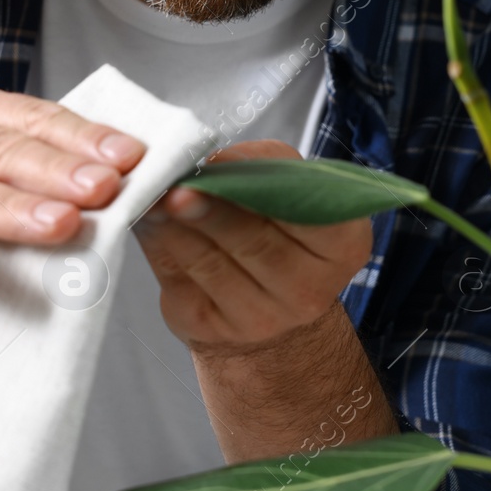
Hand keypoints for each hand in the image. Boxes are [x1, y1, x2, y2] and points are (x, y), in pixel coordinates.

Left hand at [134, 140, 373, 351]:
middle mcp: (310, 288)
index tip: (219, 163)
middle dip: (211, 209)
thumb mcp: (290, 186)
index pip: (305, 210)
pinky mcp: (211, 329)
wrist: (267, 308)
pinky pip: (179, 279)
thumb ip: (259, 167)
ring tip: (152, 196)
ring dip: (175, 226)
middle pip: (255, 242)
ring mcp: (262, 318)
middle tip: (178, 186)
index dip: (258, 184)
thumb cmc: (277, 229)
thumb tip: (207, 160)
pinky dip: (159, 244)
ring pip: (211, 263)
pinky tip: (147, 220)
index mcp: (343, 243)